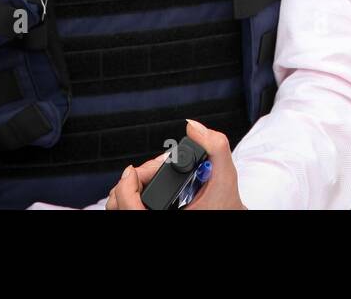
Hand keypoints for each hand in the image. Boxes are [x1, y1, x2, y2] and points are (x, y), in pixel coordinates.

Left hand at [103, 119, 246, 209]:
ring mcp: (150, 223)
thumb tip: (193, 126)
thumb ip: (214, 147)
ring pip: (121, 208)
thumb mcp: (225, 175)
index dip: (126, 186)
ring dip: (130, 188)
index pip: (128, 206)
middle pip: (119, 205)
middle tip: (151, 170)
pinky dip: (134, 195)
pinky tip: (152, 186)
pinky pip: (130, 209)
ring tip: (151, 177)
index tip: (135, 170)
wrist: (231, 216)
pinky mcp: (152, 218)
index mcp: (169, 219)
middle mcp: (156, 224)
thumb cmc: (226, 205)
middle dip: (130, 182)